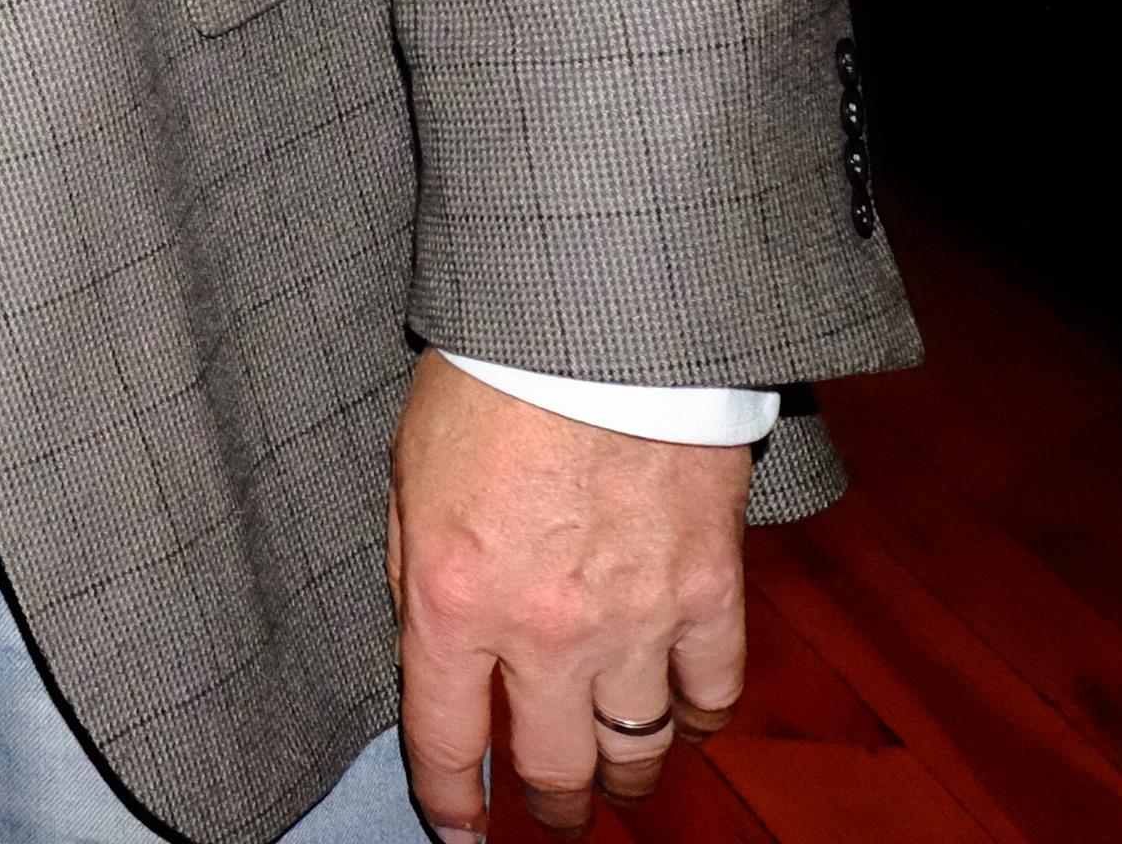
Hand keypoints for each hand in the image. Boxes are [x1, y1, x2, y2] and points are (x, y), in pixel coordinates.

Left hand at [390, 349, 750, 838]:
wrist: (599, 327)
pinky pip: (712, 692)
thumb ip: (419, 573)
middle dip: (549, 803)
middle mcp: (544, 631)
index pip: (444, 740)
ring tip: (615, 780)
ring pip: (635, 747)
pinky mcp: (708, 591)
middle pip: (552, 766)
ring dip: (625, 775)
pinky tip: (684, 716)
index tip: (459, 832)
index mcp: (453, 602)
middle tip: (551, 810)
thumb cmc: (490, 382)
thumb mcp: (409, 479)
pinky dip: (699, 715)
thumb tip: (432, 644)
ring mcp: (635, 620)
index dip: (449, 802)